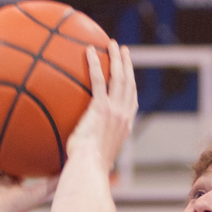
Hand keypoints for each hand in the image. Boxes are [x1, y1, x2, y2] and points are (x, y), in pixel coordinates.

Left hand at [65, 40, 137, 170]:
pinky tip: (89, 50)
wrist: (89, 167)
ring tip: (112, 44)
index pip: (132, 102)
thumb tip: (79, 150)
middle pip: (129, 84)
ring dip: (117, 59)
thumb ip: (91, 146)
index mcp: (125, 127)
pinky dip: (95, 64)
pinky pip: (99, 80)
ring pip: (119, 78)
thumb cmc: (87, 167)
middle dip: (127, 66)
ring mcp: (114, 111)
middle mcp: (123, 116)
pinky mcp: (102, 108)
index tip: (129, 75)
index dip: (131, 86)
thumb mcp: (94, 156)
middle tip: (124, 51)